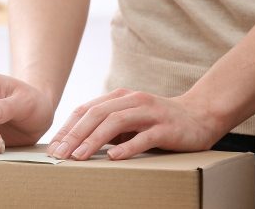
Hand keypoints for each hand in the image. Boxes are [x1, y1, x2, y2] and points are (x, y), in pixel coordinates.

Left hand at [46, 88, 226, 160]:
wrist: (200, 115)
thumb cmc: (157, 121)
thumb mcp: (129, 119)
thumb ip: (107, 126)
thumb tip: (76, 143)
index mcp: (119, 97)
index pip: (86, 109)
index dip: (68, 127)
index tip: (54, 146)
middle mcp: (132, 101)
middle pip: (96, 114)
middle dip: (75, 134)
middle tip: (60, 153)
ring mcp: (150, 113)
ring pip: (116, 123)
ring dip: (94, 140)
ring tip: (79, 156)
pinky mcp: (166, 128)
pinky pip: (144, 137)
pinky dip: (127, 146)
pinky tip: (113, 157)